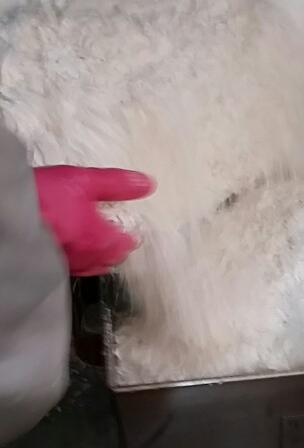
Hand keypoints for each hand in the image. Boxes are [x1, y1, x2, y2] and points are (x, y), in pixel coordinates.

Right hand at [33, 166, 154, 276]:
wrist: (7, 214)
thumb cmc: (42, 197)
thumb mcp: (83, 180)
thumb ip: (116, 184)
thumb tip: (145, 184)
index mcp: (101, 238)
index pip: (127, 243)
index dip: (130, 233)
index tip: (129, 226)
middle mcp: (87, 257)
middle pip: (112, 258)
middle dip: (115, 246)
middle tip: (114, 232)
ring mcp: (68, 264)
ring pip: (92, 265)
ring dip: (97, 255)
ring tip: (93, 240)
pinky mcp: (50, 266)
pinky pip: (72, 266)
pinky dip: (77, 258)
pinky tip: (70, 247)